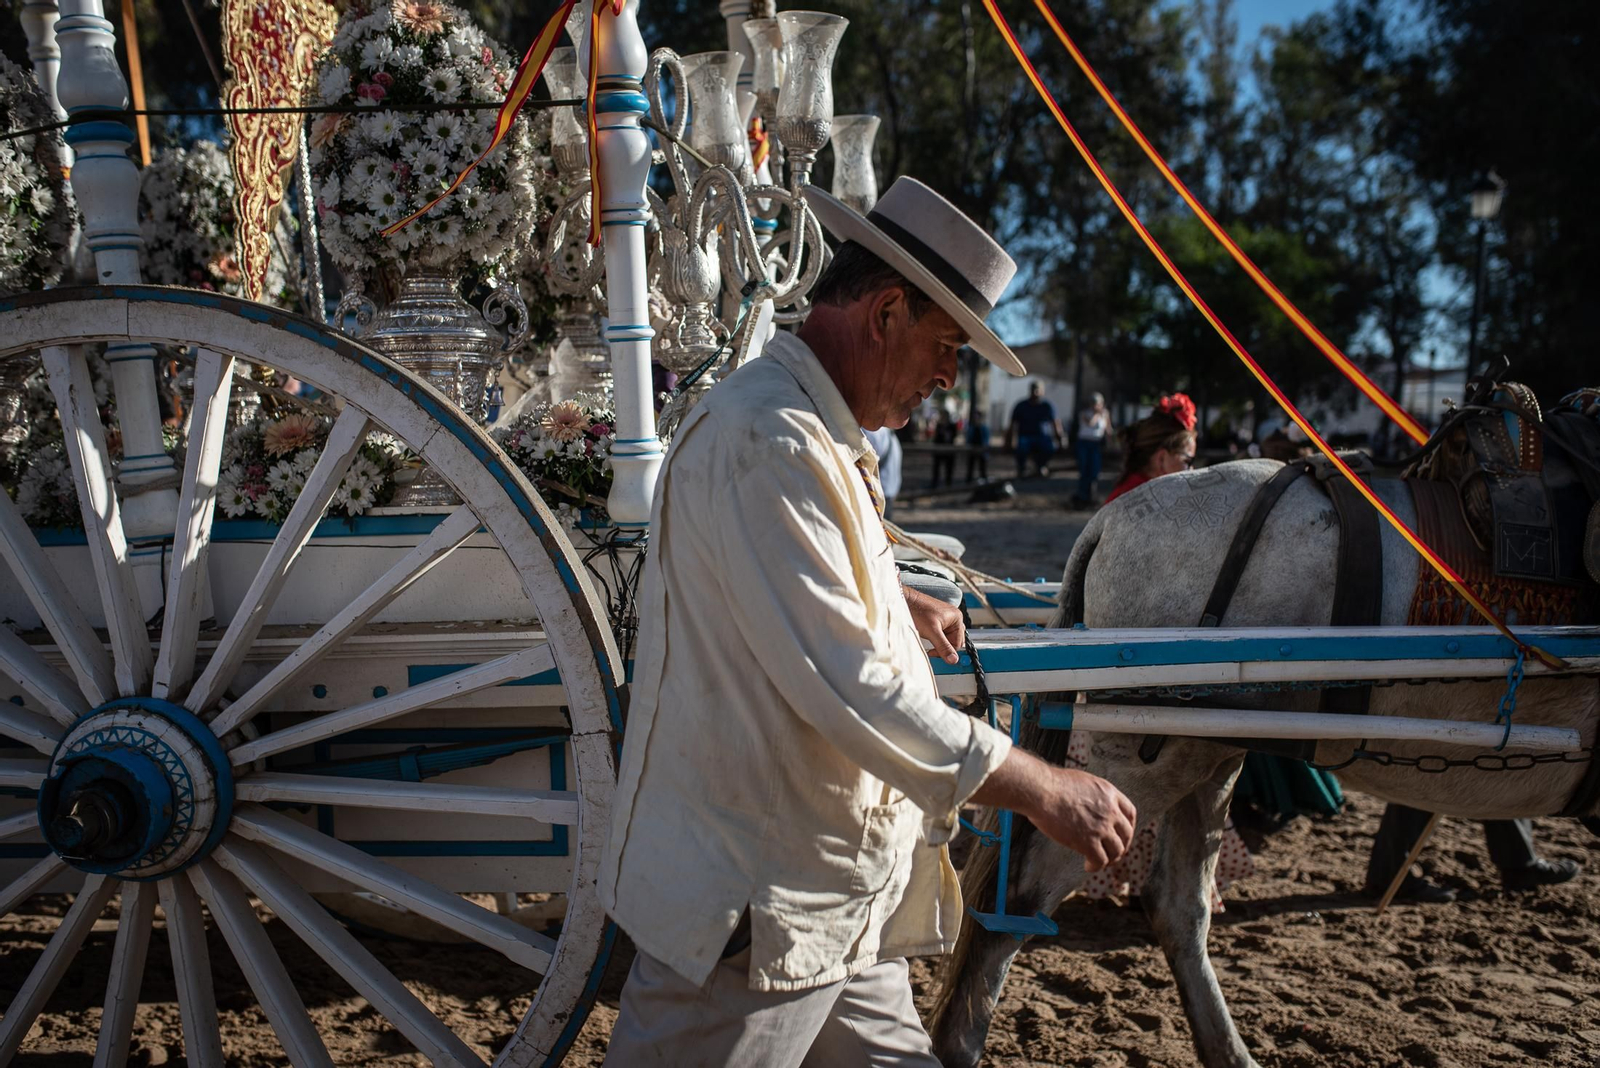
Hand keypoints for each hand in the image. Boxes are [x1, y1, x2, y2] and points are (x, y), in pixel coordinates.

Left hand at [901, 584, 963, 664]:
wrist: (904, 601)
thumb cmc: (917, 610)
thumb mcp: (932, 631)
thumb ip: (943, 646)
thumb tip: (953, 659)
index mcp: (956, 618)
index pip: (958, 643)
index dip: (947, 651)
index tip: (935, 654)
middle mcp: (953, 618)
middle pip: (953, 641)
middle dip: (943, 647)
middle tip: (931, 650)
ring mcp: (945, 619)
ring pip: (946, 639)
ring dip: (938, 643)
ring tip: (928, 641)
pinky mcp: (937, 621)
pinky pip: (940, 634)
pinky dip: (935, 639)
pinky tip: (927, 637)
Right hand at [971, 748, 1136, 871]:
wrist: (1042, 791)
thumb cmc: (1051, 784)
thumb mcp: (1082, 782)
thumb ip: (1092, 795)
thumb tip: (1088, 805)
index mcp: (1109, 793)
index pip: (1130, 813)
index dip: (1128, 826)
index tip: (1122, 834)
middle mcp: (1110, 811)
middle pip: (1126, 834)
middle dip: (1121, 845)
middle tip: (1113, 852)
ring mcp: (1101, 828)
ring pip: (1116, 851)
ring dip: (1110, 859)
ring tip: (1098, 861)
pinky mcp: (1089, 842)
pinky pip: (1100, 861)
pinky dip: (1095, 866)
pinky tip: (1088, 866)